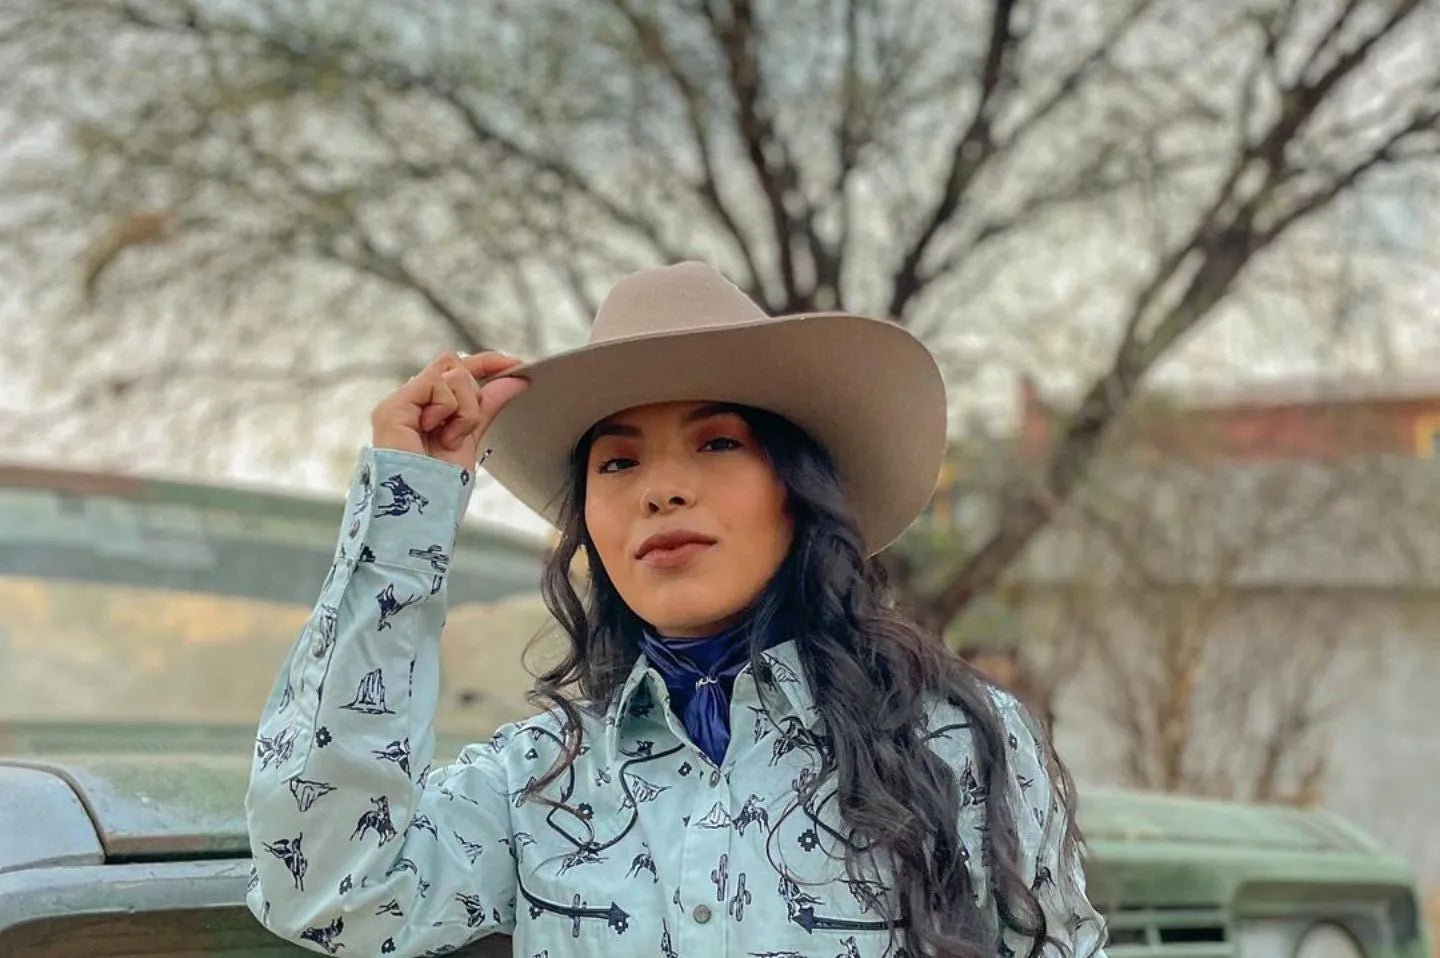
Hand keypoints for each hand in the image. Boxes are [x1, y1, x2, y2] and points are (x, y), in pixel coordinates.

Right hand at [370, 351, 528, 470]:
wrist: (424, 512)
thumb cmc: (441, 483)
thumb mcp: (472, 436)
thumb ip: (488, 405)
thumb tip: (516, 380)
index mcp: (427, 408)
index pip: (456, 370)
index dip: (487, 362)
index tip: (517, 365)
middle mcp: (411, 402)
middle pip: (455, 365)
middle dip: (474, 396)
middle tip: (466, 428)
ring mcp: (400, 403)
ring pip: (451, 372)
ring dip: (465, 408)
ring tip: (450, 438)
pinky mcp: (393, 408)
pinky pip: (436, 383)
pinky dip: (449, 409)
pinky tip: (438, 433)